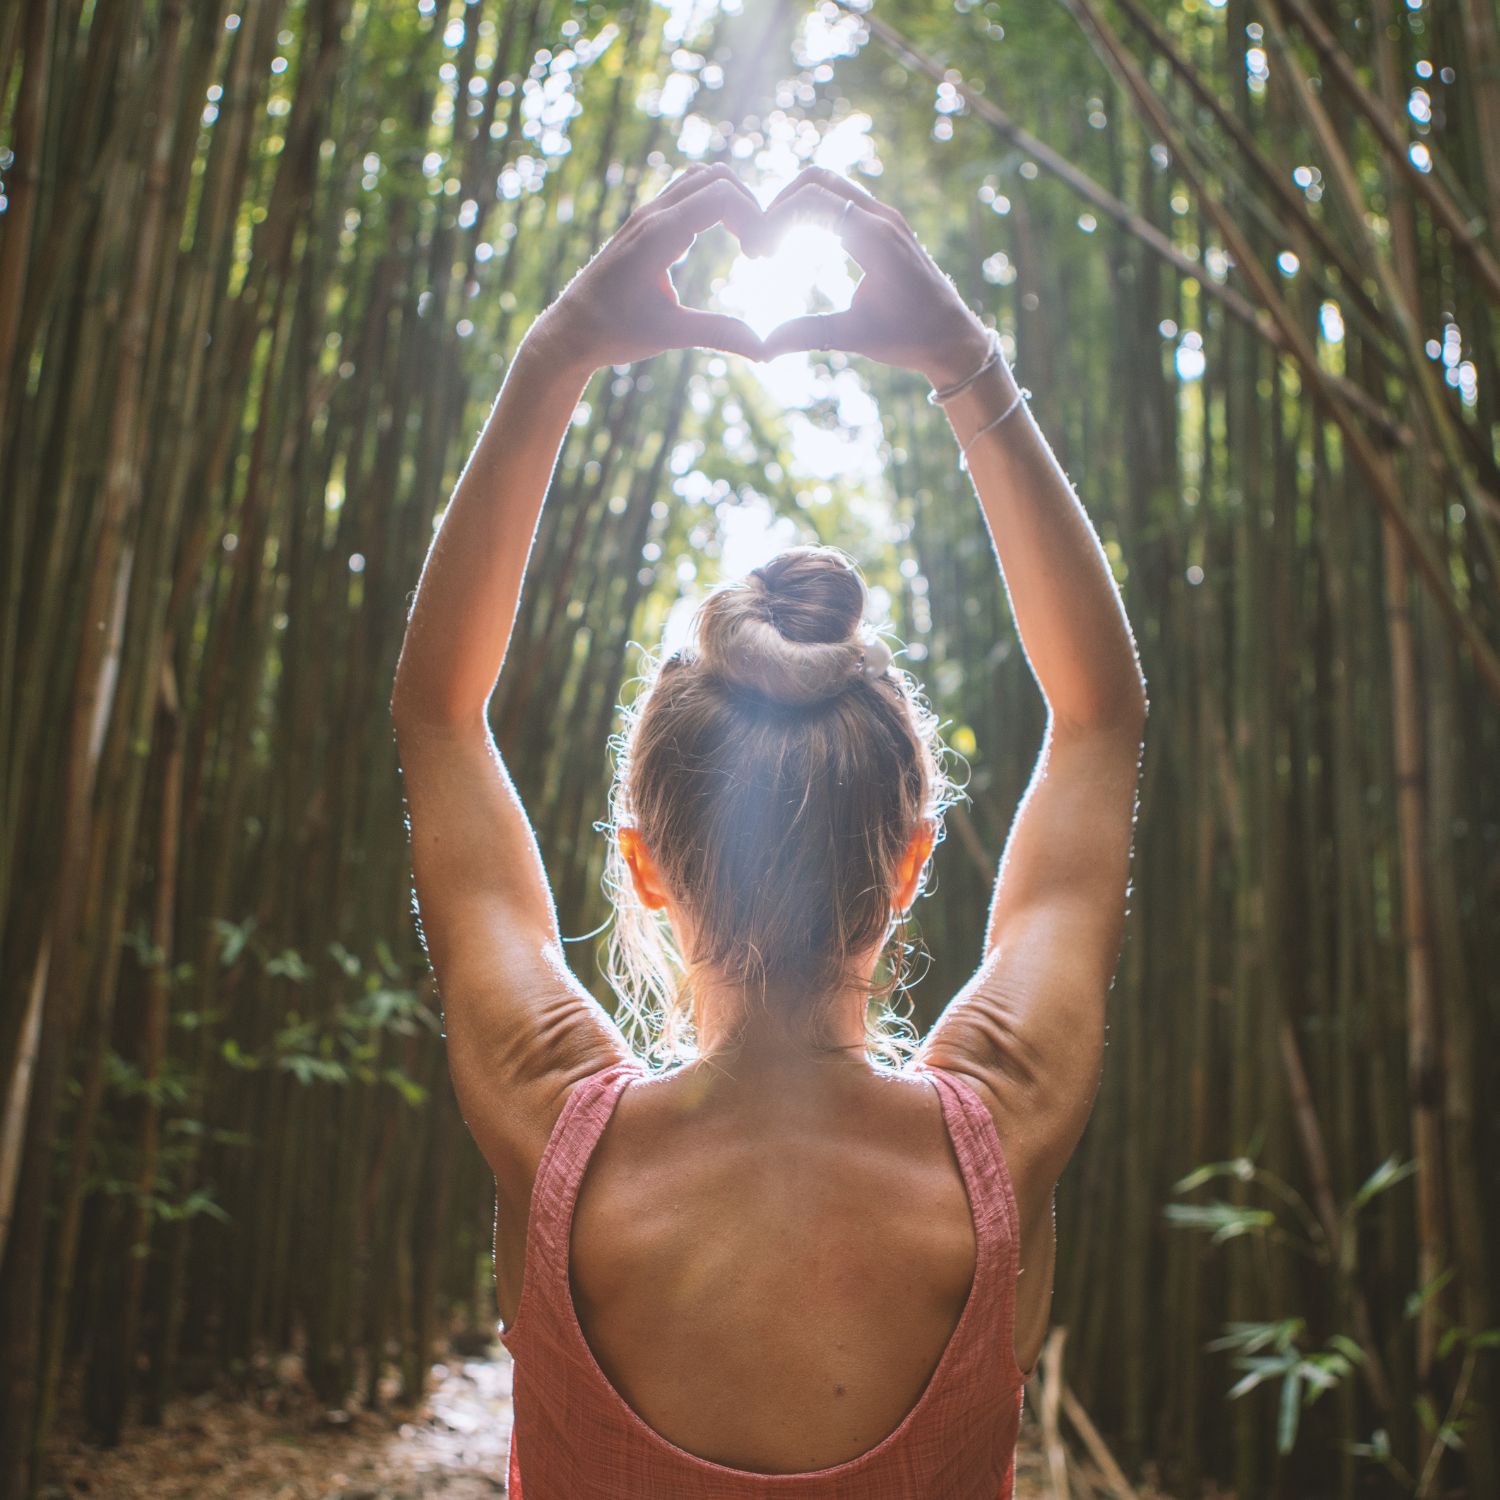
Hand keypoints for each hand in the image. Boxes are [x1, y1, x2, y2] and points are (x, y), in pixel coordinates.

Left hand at [532, 163, 765, 371]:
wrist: (569, 330)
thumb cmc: (612, 332)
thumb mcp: (668, 335)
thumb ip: (717, 333)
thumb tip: (764, 349)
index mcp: (658, 235)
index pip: (721, 195)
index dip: (753, 218)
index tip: (761, 258)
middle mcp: (652, 215)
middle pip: (716, 177)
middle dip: (749, 206)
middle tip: (760, 250)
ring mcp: (647, 215)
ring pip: (701, 178)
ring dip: (732, 201)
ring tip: (746, 243)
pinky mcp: (646, 223)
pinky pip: (687, 194)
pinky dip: (715, 205)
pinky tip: (723, 242)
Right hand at [758, 167, 990, 386]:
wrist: (952, 336)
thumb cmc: (911, 337)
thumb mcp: (856, 338)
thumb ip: (809, 334)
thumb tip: (762, 348)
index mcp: (876, 239)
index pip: (812, 202)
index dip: (774, 220)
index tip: (757, 255)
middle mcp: (882, 217)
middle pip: (818, 180)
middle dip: (779, 205)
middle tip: (759, 247)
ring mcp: (885, 217)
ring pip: (830, 184)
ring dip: (795, 204)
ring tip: (773, 243)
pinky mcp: (885, 224)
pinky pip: (842, 200)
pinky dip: (813, 210)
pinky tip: (796, 242)